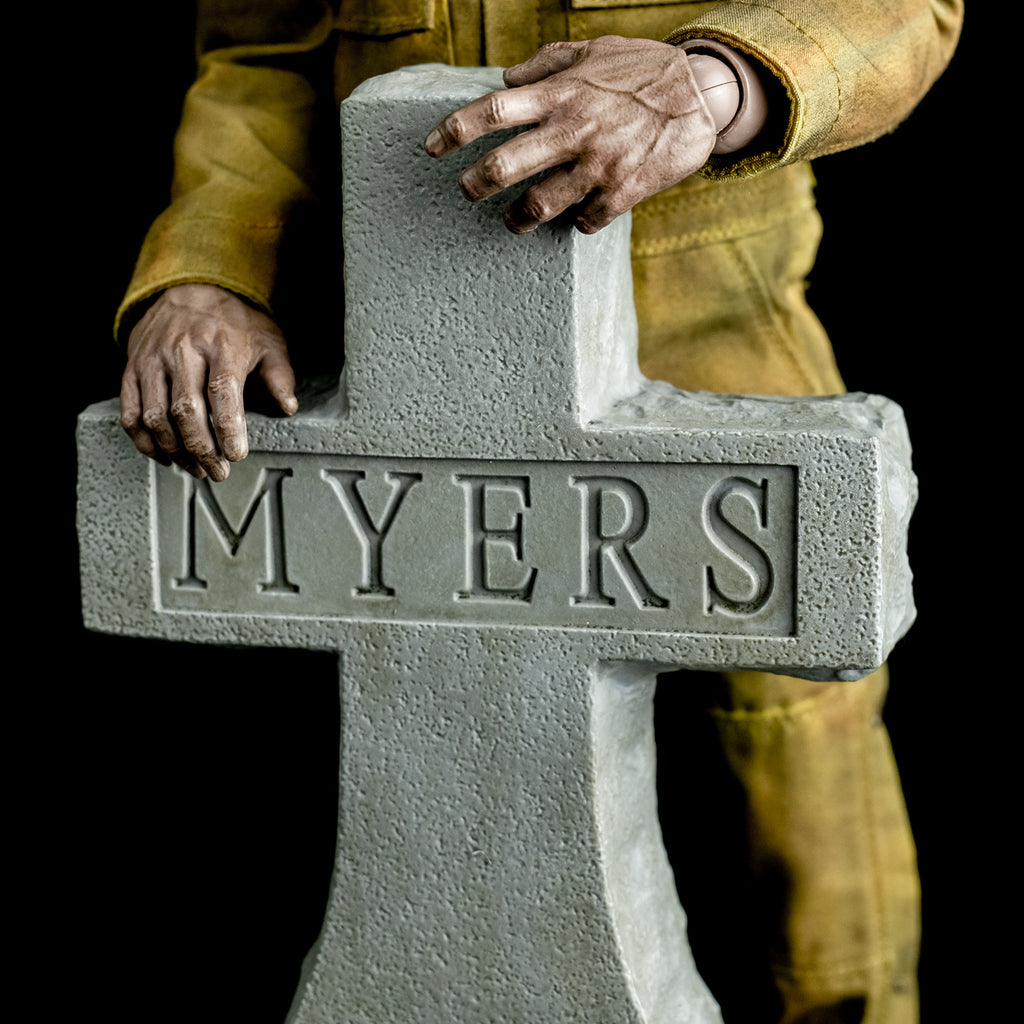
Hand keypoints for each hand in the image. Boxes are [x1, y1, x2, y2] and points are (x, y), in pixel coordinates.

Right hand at [120, 284, 297, 480]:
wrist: (188, 290)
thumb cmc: (233, 323)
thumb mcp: (267, 340)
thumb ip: (279, 375)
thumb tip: (288, 407)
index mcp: (221, 345)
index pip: (222, 391)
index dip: (228, 427)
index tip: (235, 455)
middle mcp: (183, 351)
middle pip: (186, 409)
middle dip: (202, 448)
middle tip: (218, 472)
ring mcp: (153, 360)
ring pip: (156, 415)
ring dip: (175, 450)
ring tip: (196, 468)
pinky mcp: (132, 370)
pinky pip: (131, 413)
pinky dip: (145, 441)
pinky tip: (165, 455)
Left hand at [424, 35, 716, 233]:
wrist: (703, 95)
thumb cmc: (645, 71)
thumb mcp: (594, 52)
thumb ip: (547, 65)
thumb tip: (507, 79)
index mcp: (560, 94)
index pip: (492, 111)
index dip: (454, 130)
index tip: (431, 147)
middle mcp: (572, 130)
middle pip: (504, 166)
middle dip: (475, 184)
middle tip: (466, 190)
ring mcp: (596, 165)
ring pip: (538, 205)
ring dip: (518, 219)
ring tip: (512, 221)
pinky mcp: (621, 192)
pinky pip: (585, 220)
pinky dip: (578, 222)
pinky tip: (580, 217)